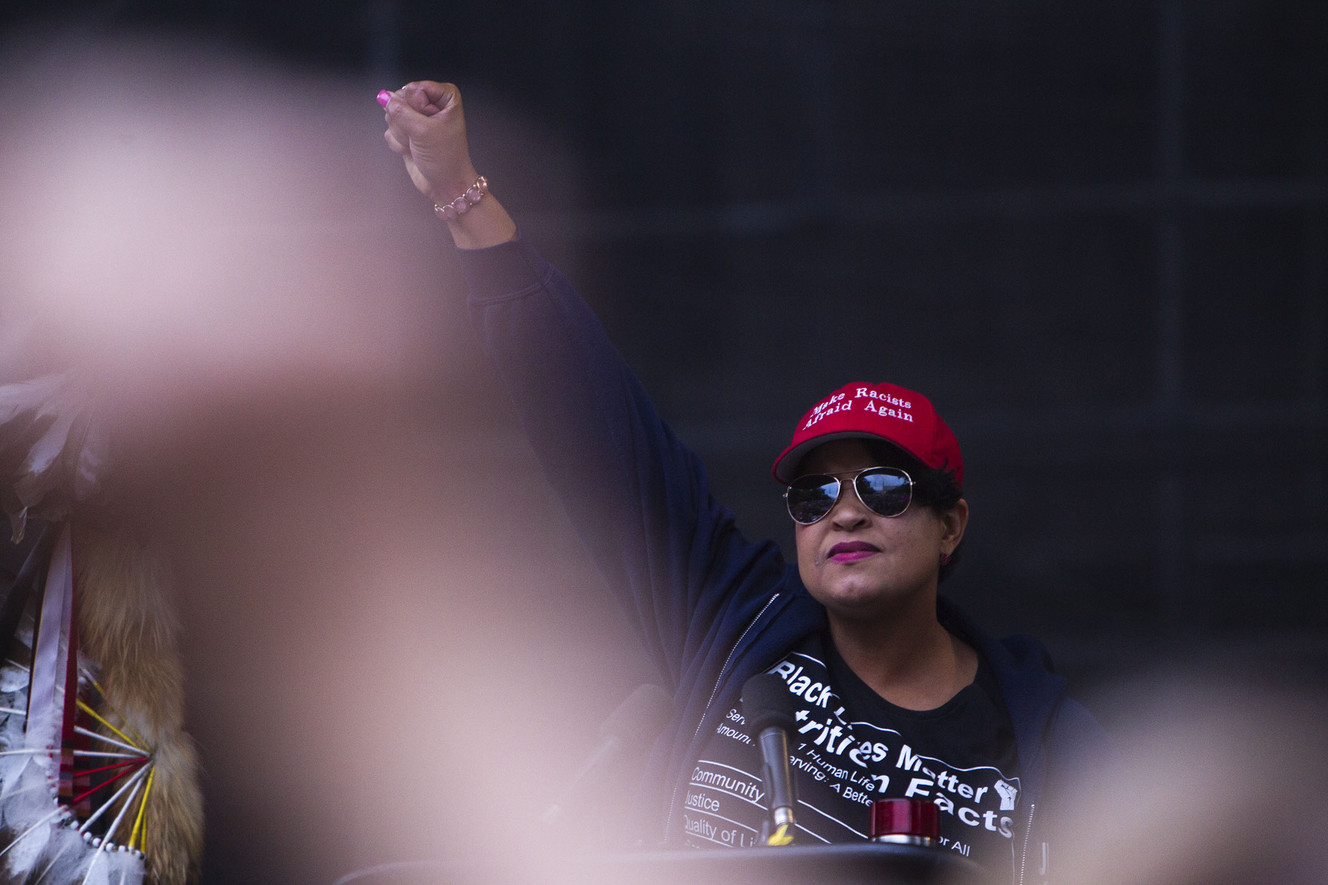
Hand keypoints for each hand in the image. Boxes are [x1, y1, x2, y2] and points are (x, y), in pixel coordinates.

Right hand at [380, 81, 516, 247]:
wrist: (445, 185)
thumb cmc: (445, 158)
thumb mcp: (423, 131)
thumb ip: (400, 111)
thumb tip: (383, 96)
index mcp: (445, 97)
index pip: (414, 88)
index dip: (416, 106)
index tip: (428, 122)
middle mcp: (431, 104)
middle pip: (400, 99)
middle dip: (405, 121)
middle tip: (420, 135)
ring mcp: (417, 118)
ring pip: (392, 115)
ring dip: (402, 134)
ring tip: (417, 144)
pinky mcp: (407, 132)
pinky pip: (390, 130)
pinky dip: (399, 143)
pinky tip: (412, 150)